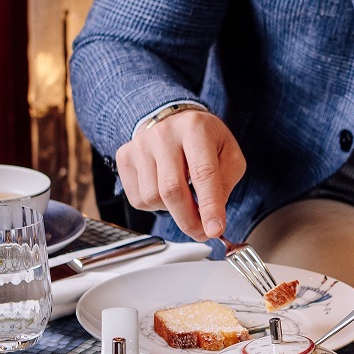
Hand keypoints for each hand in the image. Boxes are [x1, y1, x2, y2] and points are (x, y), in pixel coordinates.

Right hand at [115, 110, 246, 240]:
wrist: (174, 121)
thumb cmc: (204, 140)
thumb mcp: (228, 154)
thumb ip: (225, 183)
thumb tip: (212, 218)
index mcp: (195, 128)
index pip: (203, 173)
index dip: (209, 206)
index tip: (214, 230)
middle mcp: (164, 134)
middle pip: (172, 190)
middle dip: (189, 220)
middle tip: (201, 231)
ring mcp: (140, 145)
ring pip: (153, 197)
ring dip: (172, 211)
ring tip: (184, 198)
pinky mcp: (124, 157)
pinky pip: (138, 199)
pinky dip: (155, 205)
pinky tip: (165, 190)